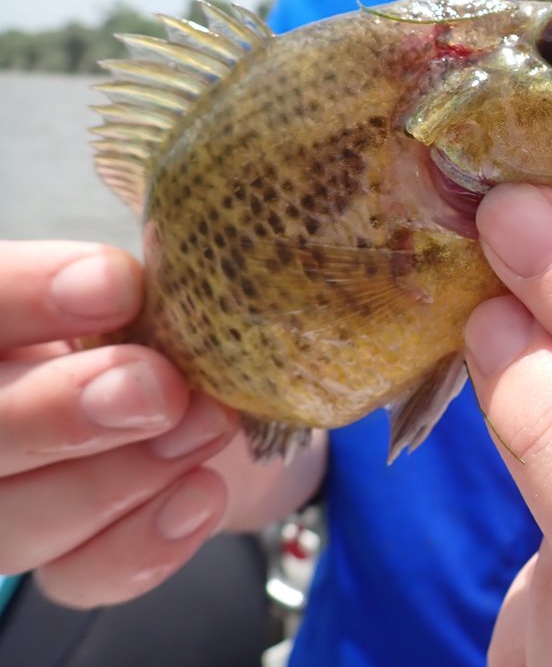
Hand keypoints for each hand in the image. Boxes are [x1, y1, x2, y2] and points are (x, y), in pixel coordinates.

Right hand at [0, 241, 237, 607]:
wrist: (227, 395)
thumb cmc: (177, 325)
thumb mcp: (159, 290)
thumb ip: (137, 292)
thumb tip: (149, 278)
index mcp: (0, 323)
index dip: (21, 297)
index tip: (118, 286)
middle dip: (56, 412)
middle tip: (159, 389)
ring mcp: (10, 496)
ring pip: (11, 522)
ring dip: (115, 479)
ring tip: (208, 428)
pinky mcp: (63, 557)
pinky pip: (75, 575)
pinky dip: (140, 545)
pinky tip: (202, 497)